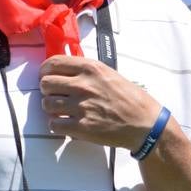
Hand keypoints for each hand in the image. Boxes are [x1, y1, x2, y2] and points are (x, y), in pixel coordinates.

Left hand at [38, 55, 159, 149]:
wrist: (145, 124)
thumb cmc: (130, 99)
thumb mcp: (109, 74)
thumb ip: (86, 71)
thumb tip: (64, 70)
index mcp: (91, 68)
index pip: (53, 63)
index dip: (45, 71)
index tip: (47, 76)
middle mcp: (84, 85)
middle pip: (45, 84)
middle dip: (47, 90)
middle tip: (55, 95)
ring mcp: (82, 106)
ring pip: (47, 104)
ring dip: (51, 108)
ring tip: (61, 111)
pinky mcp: (82, 127)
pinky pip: (54, 125)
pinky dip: (57, 126)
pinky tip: (66, 124)